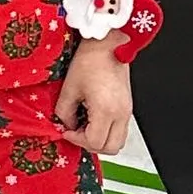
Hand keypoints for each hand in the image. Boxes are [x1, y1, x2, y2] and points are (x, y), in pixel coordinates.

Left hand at [56, 38, 131, 156]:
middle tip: (75, 132)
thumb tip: (66, 125)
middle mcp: (121, 113)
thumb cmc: (90, 60)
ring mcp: (127, 111)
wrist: (109, 45)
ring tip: (84, 126)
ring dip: (100, 140)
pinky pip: (120, 130)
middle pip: (111, 148)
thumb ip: (64, 112)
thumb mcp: (69, 88)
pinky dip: (107, 131)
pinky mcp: (128, 107)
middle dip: (90, 144)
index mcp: (106, 110)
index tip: (66, 131)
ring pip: (118, 142)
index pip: (95, 142)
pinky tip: (92, 118)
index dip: (77, 140)